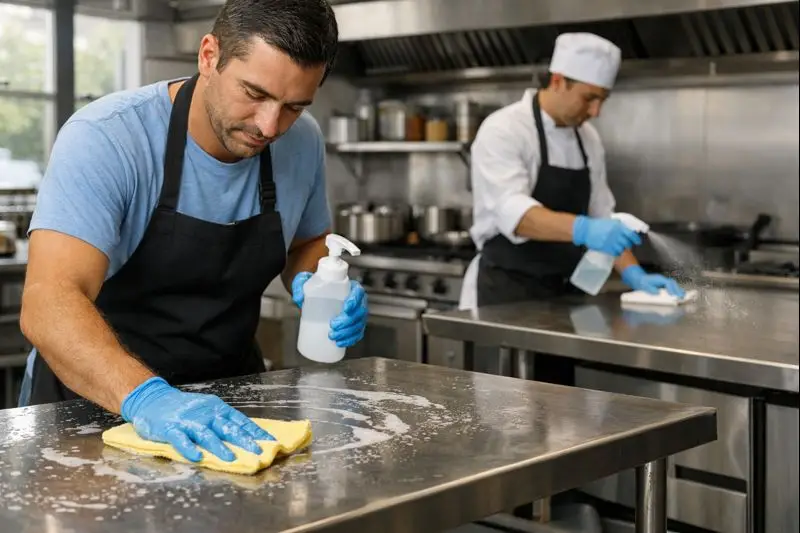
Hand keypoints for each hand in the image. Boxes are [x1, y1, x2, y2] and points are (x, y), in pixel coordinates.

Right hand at [121, 377, 273, 462]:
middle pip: (228, 428)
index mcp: (217, 409)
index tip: (269, 441)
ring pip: (207, 434)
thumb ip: (223, 422)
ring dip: (219, 447)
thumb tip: (246, 436)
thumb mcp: (207, 410)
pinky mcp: (171, 429)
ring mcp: (188, 422)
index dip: (255, 431)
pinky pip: (181, 440)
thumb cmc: (185, 409)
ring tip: (231, 458)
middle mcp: (206, 414)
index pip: (240, 420)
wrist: (153, 399)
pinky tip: (197, 457)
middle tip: (258, 451)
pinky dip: (189, 448)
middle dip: (244, 440)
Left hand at [292, 272, 367, 347]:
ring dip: (348, 333)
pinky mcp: (353, 324)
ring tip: (333, 336)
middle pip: (360, 311)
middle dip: (348, 322)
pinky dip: (351, 339)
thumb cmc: (314, 286)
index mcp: (349, 287)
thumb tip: (299, 298)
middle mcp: (356, 300)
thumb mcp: (305, 281)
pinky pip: (357, 333)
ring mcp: (356, 313)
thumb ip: (299, 285)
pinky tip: (341, 343)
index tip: (346, 309)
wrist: (316, 296)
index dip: (355, 301)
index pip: (358, 292)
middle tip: (333, 326)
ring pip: (359, 324)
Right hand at [572, 215, 641, 255]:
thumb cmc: (597, 225)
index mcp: (618, 227)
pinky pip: (615, 252)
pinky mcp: (606, 248)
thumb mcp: (610, 222)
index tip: (637, 241)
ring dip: (622, 249)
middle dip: (628, 244)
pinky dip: (616, 252)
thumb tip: (626, 228)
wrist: (586, 230)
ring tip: (620, 247)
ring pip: (622, 248)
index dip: (636, 239)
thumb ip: (619, 225)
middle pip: (627, 243)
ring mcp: (611, 242)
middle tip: (627, 245)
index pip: (631, 234)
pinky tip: (614, 250)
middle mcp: (616, 235)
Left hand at [622, 265, 684, 297]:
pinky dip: (675, 291)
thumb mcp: (644, 286)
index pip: (667, 283)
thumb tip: (658, 293)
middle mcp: (663, 280)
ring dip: (678, 290)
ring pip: (673, 285)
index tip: (673, 294)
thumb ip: (651, 289)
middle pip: (672, 283)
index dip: (671, 289)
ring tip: (683, 296)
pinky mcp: (663, 285)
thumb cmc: (641, 282)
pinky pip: (671, 287)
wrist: (638, 279)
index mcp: (659, 279)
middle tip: (682, 296)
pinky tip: (678, 295)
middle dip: (678, 289)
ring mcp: (663, 282)